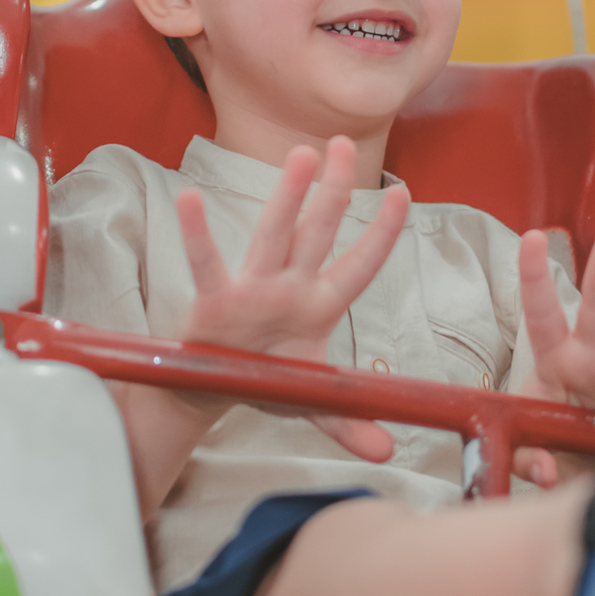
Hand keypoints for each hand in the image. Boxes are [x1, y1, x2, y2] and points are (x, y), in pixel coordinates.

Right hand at [175, 136, 408, 462]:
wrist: (212, 388)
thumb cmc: (266, 378)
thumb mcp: (312, 402)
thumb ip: (348, 422)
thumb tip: (387, 453)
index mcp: (319, 306)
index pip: (360, 264)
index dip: (382, 233)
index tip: (404, 194)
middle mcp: (290, 287)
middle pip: (317, 232)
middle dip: (332, 189)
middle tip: (342, 142)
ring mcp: (253, 290)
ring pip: (274, 236)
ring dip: (287, 198)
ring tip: (300, 155)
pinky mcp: (215, 302)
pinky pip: (207, 265)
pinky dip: (198, 235)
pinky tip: (190, 200)